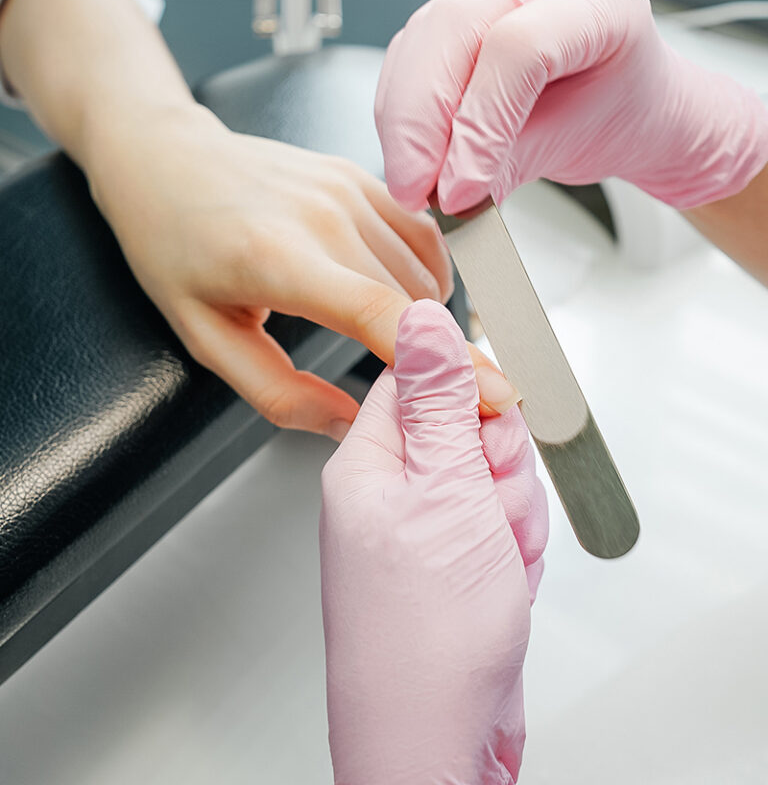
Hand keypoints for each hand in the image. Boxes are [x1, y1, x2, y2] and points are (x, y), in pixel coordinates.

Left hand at [87, 106, 518, 438]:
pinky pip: (421, 235)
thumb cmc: (175, 248)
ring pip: (425, 272)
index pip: (382, 314)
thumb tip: (350, 425)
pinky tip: (394, 294)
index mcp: (278, 258)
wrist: (166, 161)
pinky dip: (424, 275)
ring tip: (385, 338)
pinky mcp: (360, 176)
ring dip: (424, 317)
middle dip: (431, 353)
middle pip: (416, 302)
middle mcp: (323, 214)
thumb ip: (280, 394)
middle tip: (412, 388)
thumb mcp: (205, 338)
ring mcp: (347, 188)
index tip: (491, 395)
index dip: (445, 361)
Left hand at [320, 299, 546, 783]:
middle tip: (488, 510)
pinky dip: (514, 551)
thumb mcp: (442, 494)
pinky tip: (499, 584)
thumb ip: (438, 399)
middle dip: (499, 467)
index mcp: (368, 463)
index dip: (470, 389)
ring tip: (493, 559)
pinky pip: (501, 524)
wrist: (435, 743)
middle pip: (469, 428)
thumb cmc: (423, 640)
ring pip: (494, 478)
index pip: (419, 377)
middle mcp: (391, 493)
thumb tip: (422, 318)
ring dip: (512, 516)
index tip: (497, 413)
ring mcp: (424, 531)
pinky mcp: (455, 562)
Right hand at [375, 0, 767, 213]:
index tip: (459, 190)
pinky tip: (410, 155)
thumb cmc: (621, 114)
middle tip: (413, 189)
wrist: (630, 103)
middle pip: (454, 28)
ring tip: (411, 182)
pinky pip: (412, 54)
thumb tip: (448, 195)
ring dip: (403, 120)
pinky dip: (402, 112)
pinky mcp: (460, 13)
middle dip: (420, 121)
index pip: (517, 47)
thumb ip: (510, 164)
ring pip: (421, 40)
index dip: (478, 124)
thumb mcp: (578, 146)